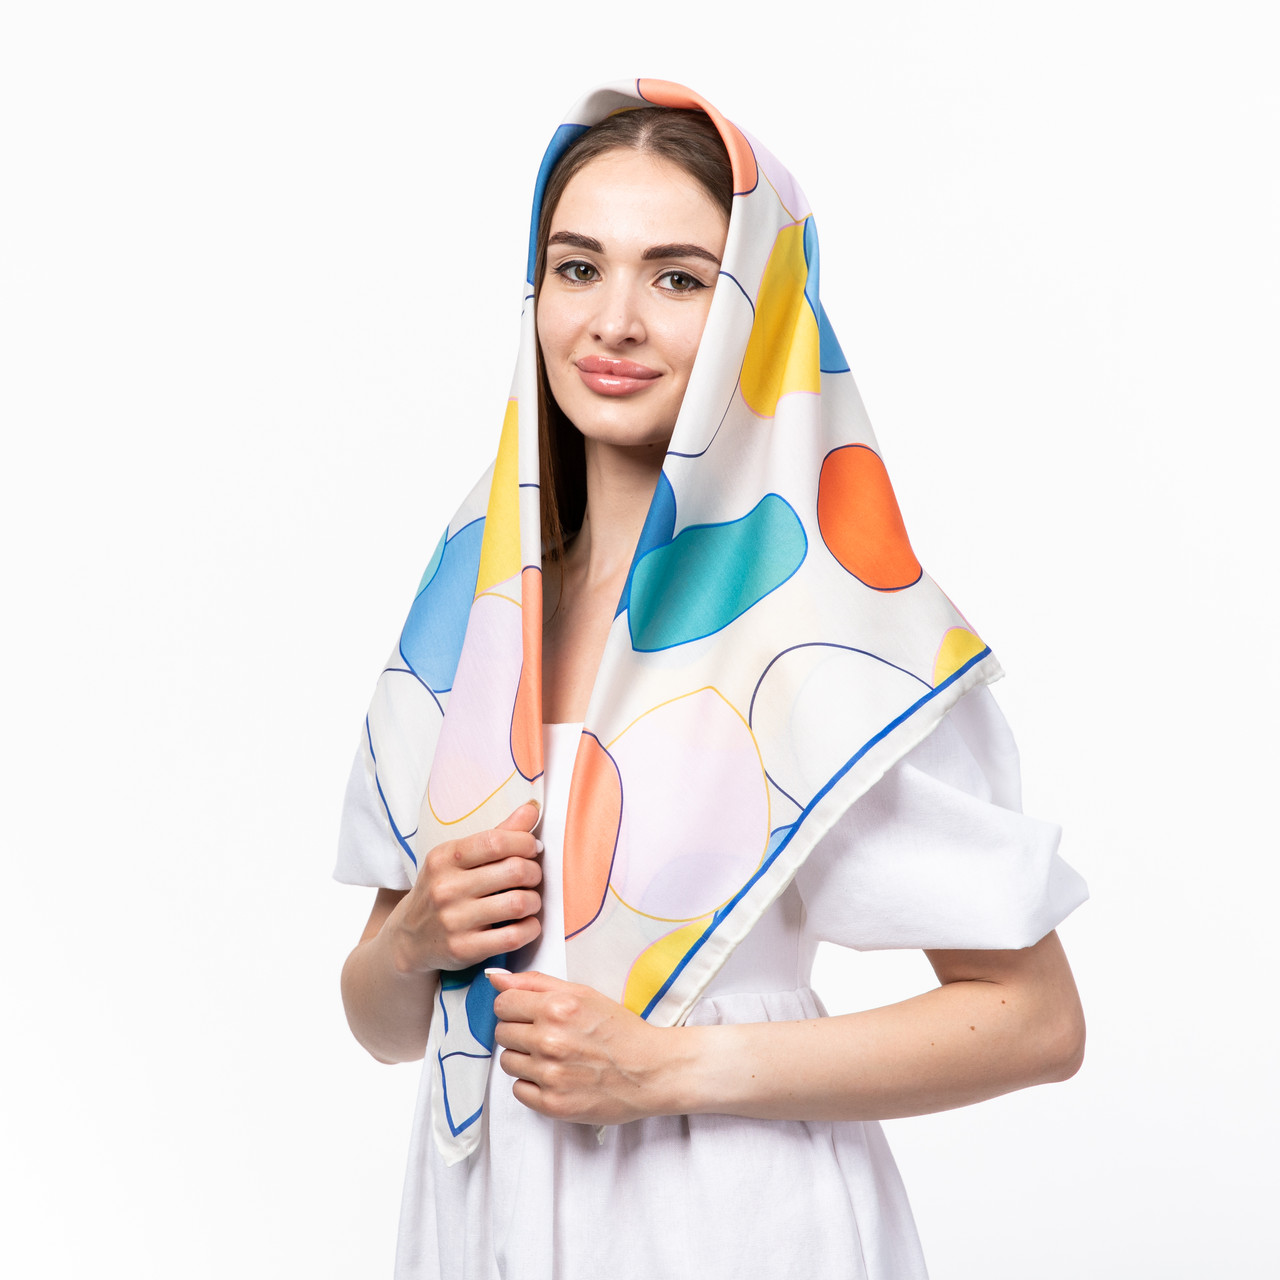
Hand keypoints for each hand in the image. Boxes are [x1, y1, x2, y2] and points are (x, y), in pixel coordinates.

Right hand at [385, 802, 542, 974]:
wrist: (408, 939)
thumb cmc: (442, 890)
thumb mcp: (457, 859)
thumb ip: (497, 834)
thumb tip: (532, 809)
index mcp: (445, 858)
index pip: (497, 841)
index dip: (525, 843)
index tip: (532, 850)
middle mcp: (446, 888)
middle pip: (514, 870)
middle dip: (535, 873)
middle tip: (533, 878)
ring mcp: (453, 920)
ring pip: (518, 903)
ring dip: (534, 901)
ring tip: (530, 901)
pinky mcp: (463, 949)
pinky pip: (513, 937)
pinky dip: (530, 929)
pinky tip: (527, 924)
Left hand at [488, 969, 683, 1124]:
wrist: (651, 1072)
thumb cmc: (619, 1030)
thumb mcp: (583, 994)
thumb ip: (536, 983)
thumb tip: (495, 978)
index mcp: (557, 1007)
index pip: (503, 1003)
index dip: (515, 1007)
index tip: (530, 1013)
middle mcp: (550, 1040)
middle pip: (502, 1032)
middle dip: (520, 1031)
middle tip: (547, 1036)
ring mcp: (551, 1075)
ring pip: (507, 1062)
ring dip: (525, 1059)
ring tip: (554, 1057)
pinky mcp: (553, 1104)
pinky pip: (518, 1090)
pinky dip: (533, 1085)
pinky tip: (556, 1077)